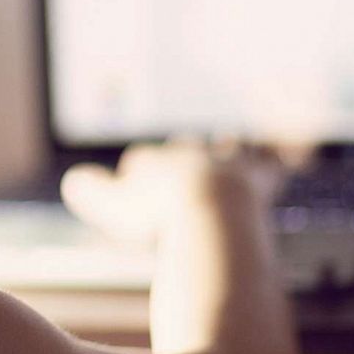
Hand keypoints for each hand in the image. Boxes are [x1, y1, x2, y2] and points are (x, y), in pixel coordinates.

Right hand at [59, 138, 298, 247]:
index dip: (138, 171)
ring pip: (228, 147)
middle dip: (183, 152)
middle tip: (183, 154)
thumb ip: (91, 190)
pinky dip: (271, 161)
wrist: (211, 209)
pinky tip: (278, 160)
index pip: (142, 160)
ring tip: (228, 143)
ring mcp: (226, 164)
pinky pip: (269, 163)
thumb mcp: (113, 203)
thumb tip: (74, 180)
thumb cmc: (158, 210)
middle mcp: (190, 154)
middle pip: (185, 147)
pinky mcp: (258, 177)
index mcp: (156, 161)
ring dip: (227, 149)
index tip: (135, 178)